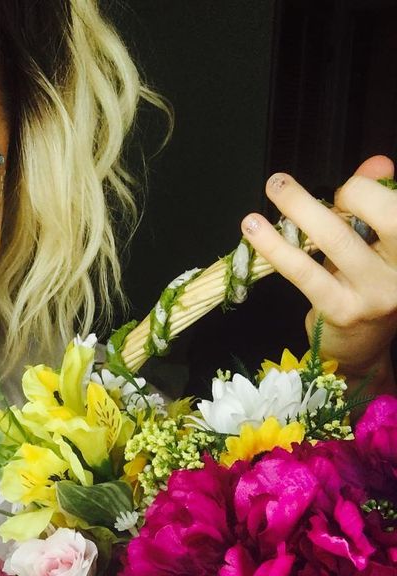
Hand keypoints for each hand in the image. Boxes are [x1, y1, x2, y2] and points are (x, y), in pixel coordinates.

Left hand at [241, 155, 396, 396]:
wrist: (360, 350)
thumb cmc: (366, 288)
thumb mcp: (376, 247)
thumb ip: (377, 205)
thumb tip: (376, 163)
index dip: (367, 191)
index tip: (342, 194)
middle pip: (385, 216)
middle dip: (348, 190)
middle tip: (298, 183)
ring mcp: (375, 294)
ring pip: (336, 239)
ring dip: (299, 207)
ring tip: (274, 187)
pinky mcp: (341, 310)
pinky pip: (305, 271)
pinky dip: (276, 246)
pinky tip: (254, 229)